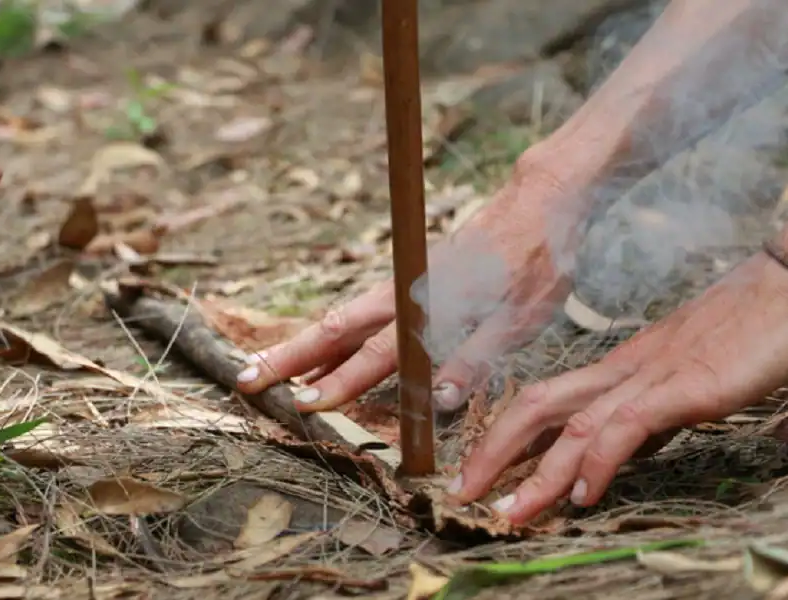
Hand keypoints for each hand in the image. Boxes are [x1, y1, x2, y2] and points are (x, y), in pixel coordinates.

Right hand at [235, 155, 579, 412]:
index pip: (378, 352)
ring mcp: (403, 284)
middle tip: (246, 381)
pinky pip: (358, 312)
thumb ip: (476, 357)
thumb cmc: (538, 258)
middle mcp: (406, 292)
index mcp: (433, 304)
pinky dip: (329, 334)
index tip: (302, 404)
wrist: (541, 198)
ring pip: (341, 318)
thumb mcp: (521, 315)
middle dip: (290, 358)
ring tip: (264, 368)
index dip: (341, 381)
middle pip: (336, 329)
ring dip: (301, 345)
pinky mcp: (409, 279)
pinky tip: (320, 352)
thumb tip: (434, 400)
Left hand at [449, 197, 787, 522]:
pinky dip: (599, 463)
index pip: (545, 401)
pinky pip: (626, 426)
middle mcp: (621, 370)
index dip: (506, 435)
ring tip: (509, 511)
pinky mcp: (682, 387)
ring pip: (571, 423)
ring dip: (535, 472)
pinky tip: (584, 495)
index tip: (481, 470)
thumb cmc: (745, 332)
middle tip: (462, 491)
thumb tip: (623, 445)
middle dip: (493, 450)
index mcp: (618, 367)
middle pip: (536, 405)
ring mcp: (649, 376)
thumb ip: (649, 412)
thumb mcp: (683, 379)